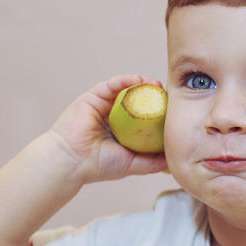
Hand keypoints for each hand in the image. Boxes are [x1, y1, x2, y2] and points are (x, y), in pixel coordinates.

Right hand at [49, 75, 168, 183]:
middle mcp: (114, 117)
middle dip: (153, 96)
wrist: (72, 161)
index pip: (144, 117)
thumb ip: (152, 162)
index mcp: (123, 131)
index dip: (159, 111)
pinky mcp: (93, 97)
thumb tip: (173, 160)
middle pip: (137, 101)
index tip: (172, 109)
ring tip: (156, 85)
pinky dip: (126, 80)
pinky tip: (138, 80)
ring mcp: (104, 106)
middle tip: (167, 95)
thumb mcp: (132, 165)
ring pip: (126, 90)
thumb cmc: (99, 165)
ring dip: (142, 84)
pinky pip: (112, 84)